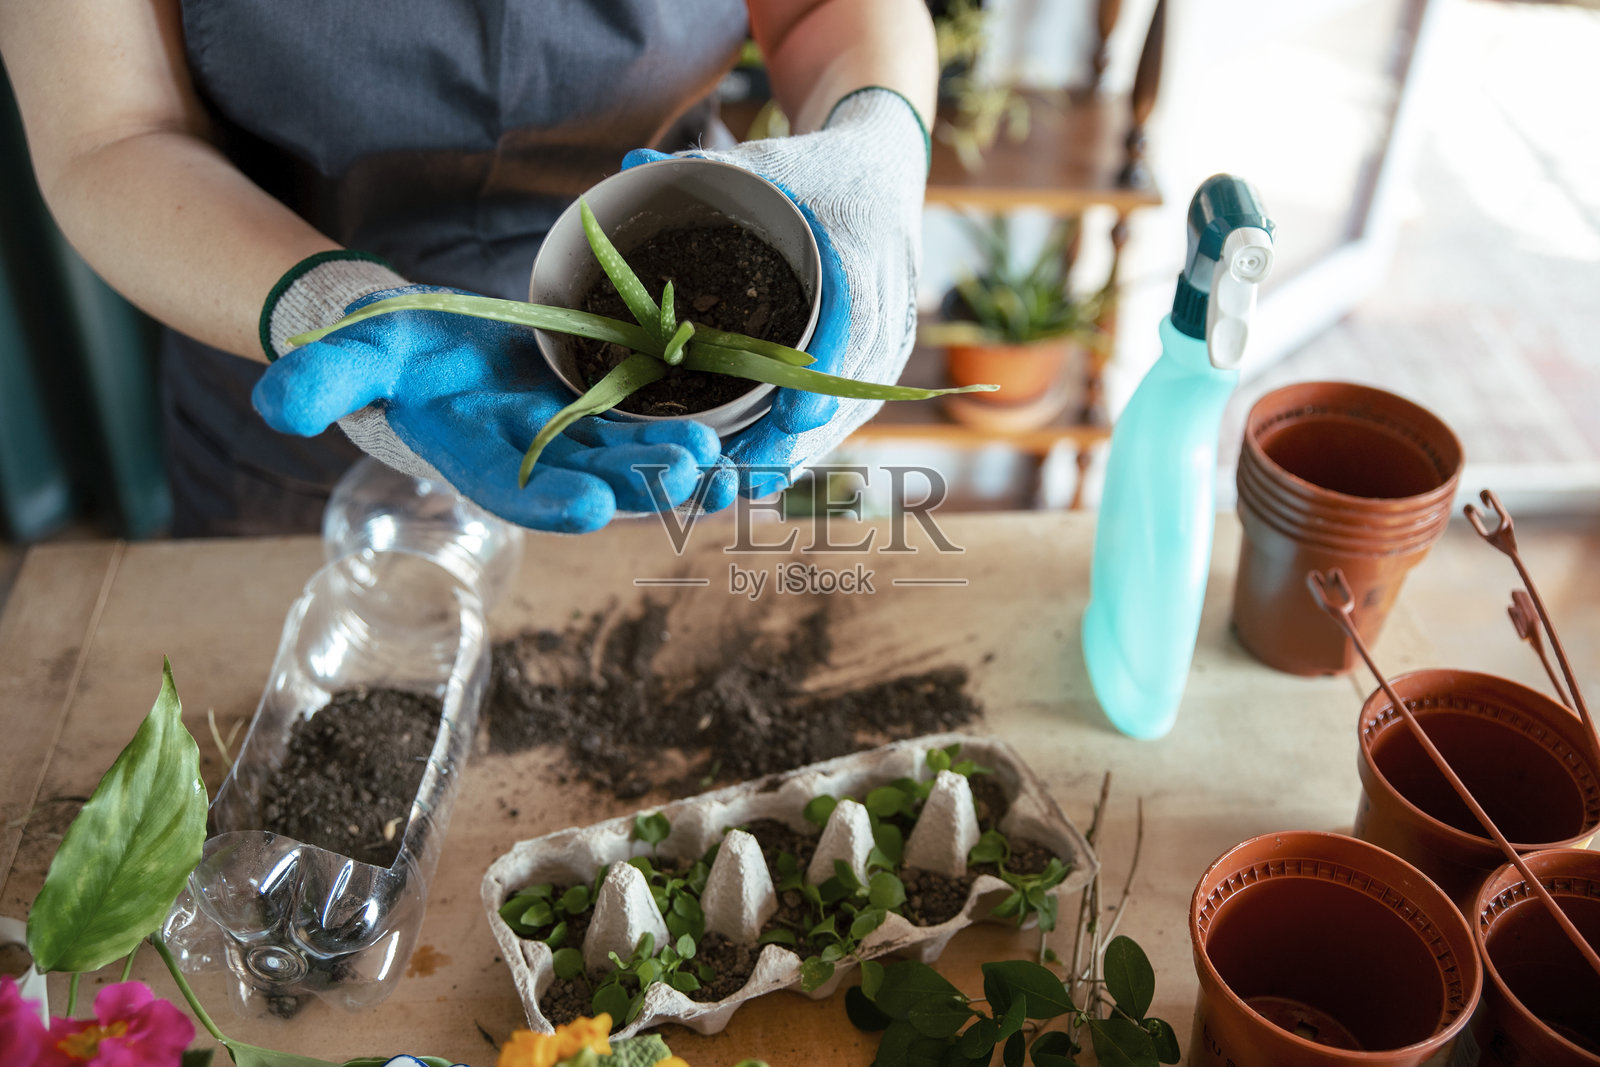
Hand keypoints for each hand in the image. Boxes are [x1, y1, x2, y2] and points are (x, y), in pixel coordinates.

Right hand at [252, 286, 719, 531]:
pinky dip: (719, 439)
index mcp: (483, 459)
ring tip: (730, 453)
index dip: (550, 497)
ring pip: (646, 460)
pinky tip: (766, 439)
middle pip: (598, 477)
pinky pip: (676, 431)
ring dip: (689, 462)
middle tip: (688, 465)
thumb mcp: (365, 351)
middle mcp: (546, 464)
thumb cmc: (405, 353)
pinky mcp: (628, 416)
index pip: (514, 488)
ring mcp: (592, 443)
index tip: (591, 503)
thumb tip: (272, 406)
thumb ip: (326, 376)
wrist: (457, 347)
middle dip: (642, 477)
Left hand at [626, 87, 927, 499]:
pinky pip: (846, 417)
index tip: (791, 417)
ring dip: (793, 455)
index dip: (823, 371)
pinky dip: (802, 448)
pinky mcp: (877, 367)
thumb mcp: (768, 161)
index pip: (854, 319)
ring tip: (731, 489)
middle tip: (733, 477)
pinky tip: (756, 476)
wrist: (881, 176)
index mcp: (863, 249)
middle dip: (793, 438)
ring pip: (848, 413)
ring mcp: (888, 343)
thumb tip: (630, 170)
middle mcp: (888, 306)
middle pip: (849, 386)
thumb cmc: (815, 174)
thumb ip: (704, 168)